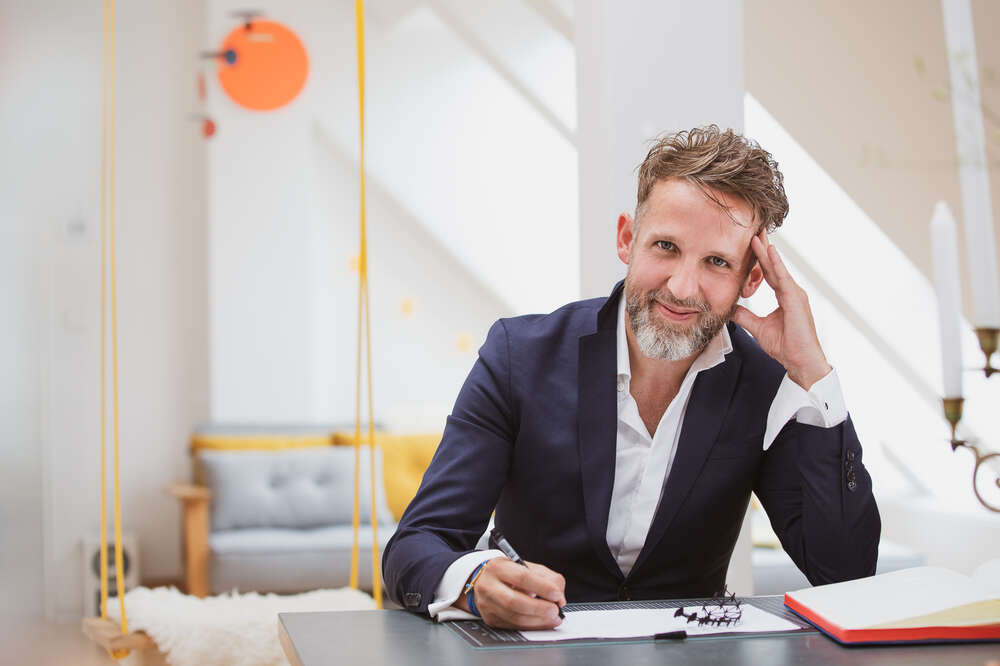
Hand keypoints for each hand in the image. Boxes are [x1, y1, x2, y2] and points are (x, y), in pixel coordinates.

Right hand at [458, 559, 565, 629]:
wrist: (486, 581)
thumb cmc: (510, 574)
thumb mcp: (528, 567)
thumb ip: (548, 578)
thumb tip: (559, 598)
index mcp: (498, 567)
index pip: (522, 577)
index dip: (542, 587)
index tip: (557, 594)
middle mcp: (488, 585)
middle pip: (514, 601)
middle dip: (539, 608)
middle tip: (555, 610)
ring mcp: (487, 604)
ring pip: (514, 617)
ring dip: (538, 620)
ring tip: (553, 617)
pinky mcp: (490, 619)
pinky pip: (513, 627)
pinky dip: (532, 626)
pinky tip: (543, 623)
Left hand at [731, 230, 831, 389]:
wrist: (800, 361)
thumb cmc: (785, 346)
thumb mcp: (758, 328)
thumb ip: (746, 317)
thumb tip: (732, 309)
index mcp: (785, 296)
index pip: (769, 272)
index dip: (760, 258)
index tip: (751, 242)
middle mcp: (792, 292)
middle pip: (774, 265)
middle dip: (764, 247)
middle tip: (755, 229)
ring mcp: (796, 294)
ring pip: (778, 268)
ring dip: (767, 251)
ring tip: (757, 235)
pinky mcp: (796, 300)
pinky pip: (784, 278)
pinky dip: (776, 264)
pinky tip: (770, 252)